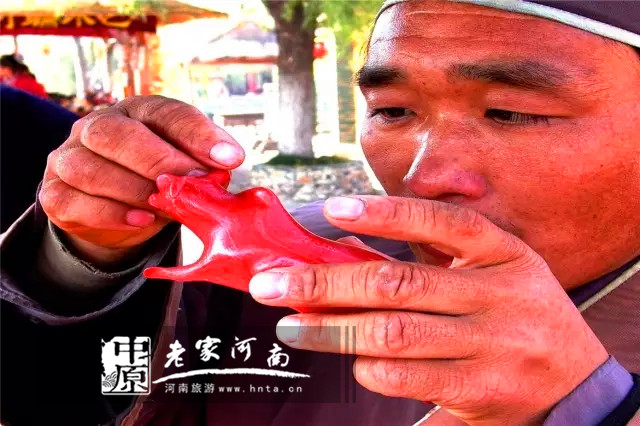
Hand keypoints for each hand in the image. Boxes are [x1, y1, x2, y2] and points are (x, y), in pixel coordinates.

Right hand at [39, 95, 244, 266]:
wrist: (119, 215)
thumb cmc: (158, 182)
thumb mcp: (185, 170)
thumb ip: (202, 165)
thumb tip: (224, 165)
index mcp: (136, 112)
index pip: (165, 113)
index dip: (198, 135)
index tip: (230, 158)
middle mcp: (95, 127)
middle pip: (115, 133)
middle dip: (159, 160)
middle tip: (192, 182)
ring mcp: (69, 159)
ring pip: (89, 168)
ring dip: (134, 190)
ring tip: (166, 207)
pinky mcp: (55, 194)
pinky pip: (74, 202)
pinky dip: (110, 213)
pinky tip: (141, 220)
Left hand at [249, 195, 607, 424]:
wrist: (577, 384)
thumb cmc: (519, 315)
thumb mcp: (496, 273)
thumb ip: (439, 259)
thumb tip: (350, 253)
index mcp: (503, 253)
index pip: (440, 221)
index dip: (384, 213)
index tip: (333, 209)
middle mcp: (500, 294)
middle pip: (398, 282)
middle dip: (326, 281)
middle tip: (274, 283)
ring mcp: (493, 344)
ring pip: (395, 333)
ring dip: (334, 329)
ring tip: (293, 325)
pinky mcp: (482, 390)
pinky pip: (409, 377)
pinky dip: (370, 368)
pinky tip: (351, 361)